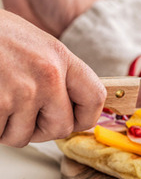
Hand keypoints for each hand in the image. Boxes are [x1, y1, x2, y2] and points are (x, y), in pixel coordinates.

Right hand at [0, 10, 105, 146]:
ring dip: (7, 129)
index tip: (73, 120)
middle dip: (40, 130)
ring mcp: (22, 91)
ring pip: (23, 136)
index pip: (94, 98)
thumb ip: (54, 71)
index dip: (84, 117)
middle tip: (22, 118)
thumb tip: (66, 102)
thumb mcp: (33, 42)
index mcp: (60, 57)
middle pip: (61, 127)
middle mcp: (48, 75)